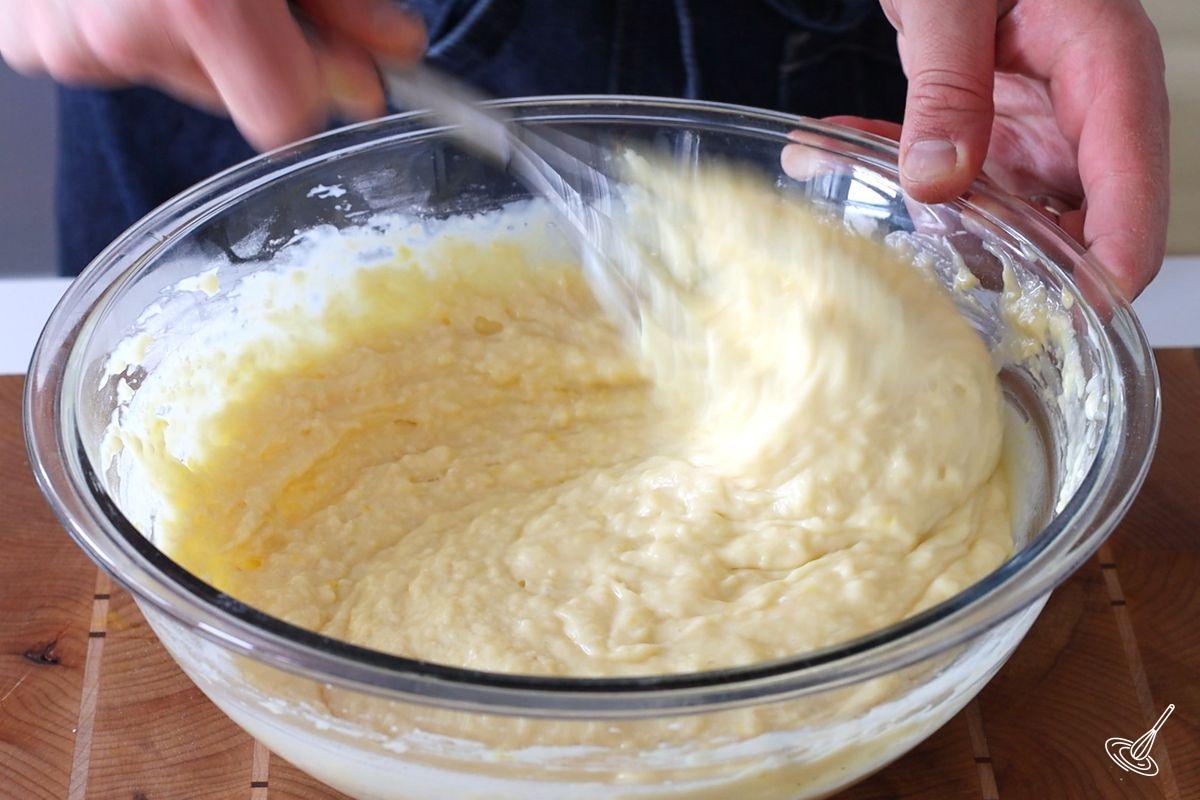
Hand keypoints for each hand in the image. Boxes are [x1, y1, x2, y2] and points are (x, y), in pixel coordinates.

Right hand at [0, 0, 425, 149]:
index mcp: (195, 4)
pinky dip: (134, 17)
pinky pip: (107, 53)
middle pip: (232, 98)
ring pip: (173, 74)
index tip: (337, 52)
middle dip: (259, 46)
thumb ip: (345, 0)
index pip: (284, 119)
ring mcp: (60, 36)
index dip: (319, 81)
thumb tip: (394, 51)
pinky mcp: (26, 33)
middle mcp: (115, 31)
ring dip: (198, 31)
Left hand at [837, 0, 1168, 297]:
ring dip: (930, 219)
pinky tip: (829, 154)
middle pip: (1075, 220)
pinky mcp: (993, 122)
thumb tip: (939, 184)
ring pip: (1004, 208)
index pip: (1132, 192)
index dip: (1108, 269)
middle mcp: (1083, 105)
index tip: (1064, 319)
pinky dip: (897, 174)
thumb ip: (947, 84)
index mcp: (1106, 66)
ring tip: (847, 189)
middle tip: (928, 282)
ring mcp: (1038, 120)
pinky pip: (956, 175)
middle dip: (1007, 262)